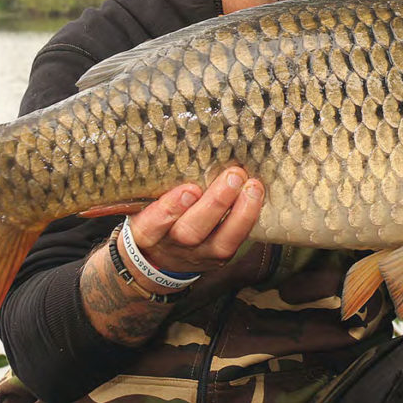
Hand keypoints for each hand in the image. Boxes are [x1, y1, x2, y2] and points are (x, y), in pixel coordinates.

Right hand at [123, 166, 263, 289]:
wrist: (161, 256)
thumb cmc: (155, 216)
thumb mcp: (145, 203)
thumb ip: (157, 185)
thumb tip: (181, 145)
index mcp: (146, 232)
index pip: (152, 225)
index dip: (170, 209)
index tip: (189, 189)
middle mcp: (172, 246)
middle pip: (190, 233)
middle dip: (215, 204)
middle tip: (233, 177)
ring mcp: (198, 255)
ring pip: (220, 242)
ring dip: (240, 213)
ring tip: (253, 187)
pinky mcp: (219, 257)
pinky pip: (237, 241)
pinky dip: (249, 218)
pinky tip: (257, 197)